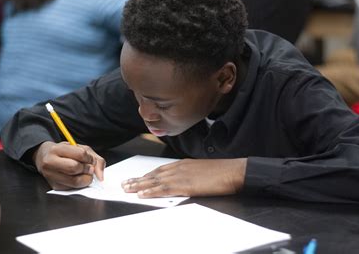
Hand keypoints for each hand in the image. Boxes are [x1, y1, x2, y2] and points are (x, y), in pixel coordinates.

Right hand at [33, 141, 104, 189]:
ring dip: (85, 178)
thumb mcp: (80, 148)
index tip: (90, 159)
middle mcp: (50, 162)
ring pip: (74, 181)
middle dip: (87, 169)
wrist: (45, 157)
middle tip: (89, 168)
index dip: (89, 158)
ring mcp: (50, 175)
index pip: (79, 154)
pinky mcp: (54, 186)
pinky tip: (77, 177)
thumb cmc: (65, 152)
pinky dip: (80, 184)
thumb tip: (100, 176)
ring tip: (84, 173)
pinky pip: (73, 188)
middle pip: (75, 168)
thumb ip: (94, 158)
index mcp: (56, 149)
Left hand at [122, 158, 246, 197]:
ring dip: (139, 185)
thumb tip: (182, 180)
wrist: (234, 171)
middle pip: (153, 174)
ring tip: (127, 189)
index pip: (159, 169)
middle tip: (125, 184)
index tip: (136, 178)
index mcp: (182, 164)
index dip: (146, 175)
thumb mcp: (201, 170)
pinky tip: (142, 194)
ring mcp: (181, 175)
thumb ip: (189, 174)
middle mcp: (178, 167)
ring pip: (154, 181)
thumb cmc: (221, 172)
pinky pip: (164, 188)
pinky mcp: (185, 185)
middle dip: (138, 179)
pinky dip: (151, 191)